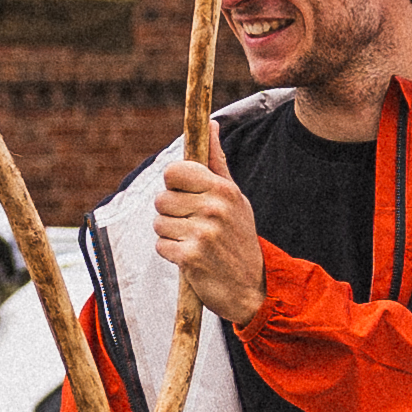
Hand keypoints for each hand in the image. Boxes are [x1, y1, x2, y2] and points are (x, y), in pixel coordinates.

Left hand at [153, 156, 265, 325]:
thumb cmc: (238, 237)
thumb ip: (217, 162)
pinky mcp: (190, 257)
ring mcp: (203, 233)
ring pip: (158, 223)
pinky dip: (171, 253)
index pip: (173, 171)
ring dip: (170, 235)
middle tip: (194, 226)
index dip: (174, 184)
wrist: (253, 287)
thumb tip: (211, 124)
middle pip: (161, 199)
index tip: (186, 195)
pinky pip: (160, 246)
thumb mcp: (235, 197)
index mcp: (223, 189)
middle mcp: (214, 208)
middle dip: (171, 214)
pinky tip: (191, 257)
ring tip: (195, 242)